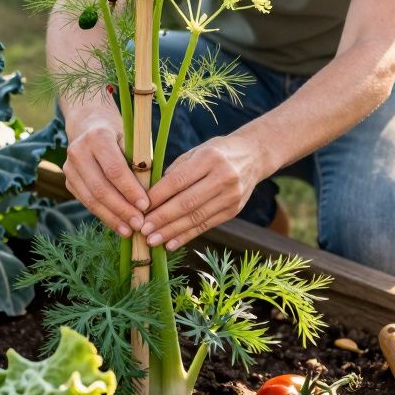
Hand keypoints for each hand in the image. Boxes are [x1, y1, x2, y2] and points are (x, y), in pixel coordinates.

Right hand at [62, 107, 147, 236]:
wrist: (90, 127)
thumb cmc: (121, 136)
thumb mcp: (133, 141)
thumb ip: (140, 164)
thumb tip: (151, 196)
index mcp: (98, 137)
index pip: (114, 169)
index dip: (130, 190)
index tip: (146, 205)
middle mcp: (78, 151)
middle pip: (101, 188)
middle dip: (122, 209)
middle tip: (140, 224)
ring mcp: (69, 167)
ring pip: (91, 199)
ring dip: (112, 217)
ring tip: (130, 230)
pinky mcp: (69, 181)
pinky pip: (87, 202)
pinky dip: (104, 216)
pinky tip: (119, 225)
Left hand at [140, 135, 268, 250]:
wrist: (254, 156)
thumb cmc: (217, 152)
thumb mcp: (197, 151)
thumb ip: (176, 171)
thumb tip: (151, 196)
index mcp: (209, 158)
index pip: (178, 180)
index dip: (158, 197)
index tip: (140, 208)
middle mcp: (223, 177)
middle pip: (187, 202)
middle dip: (162, 218)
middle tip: (143, 229)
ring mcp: (231, 196)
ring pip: (196, 217)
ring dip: (172, 231)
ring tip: (152, 240)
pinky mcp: (233, 210)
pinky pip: (206, 225)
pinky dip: (187, 236)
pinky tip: (171, 243)